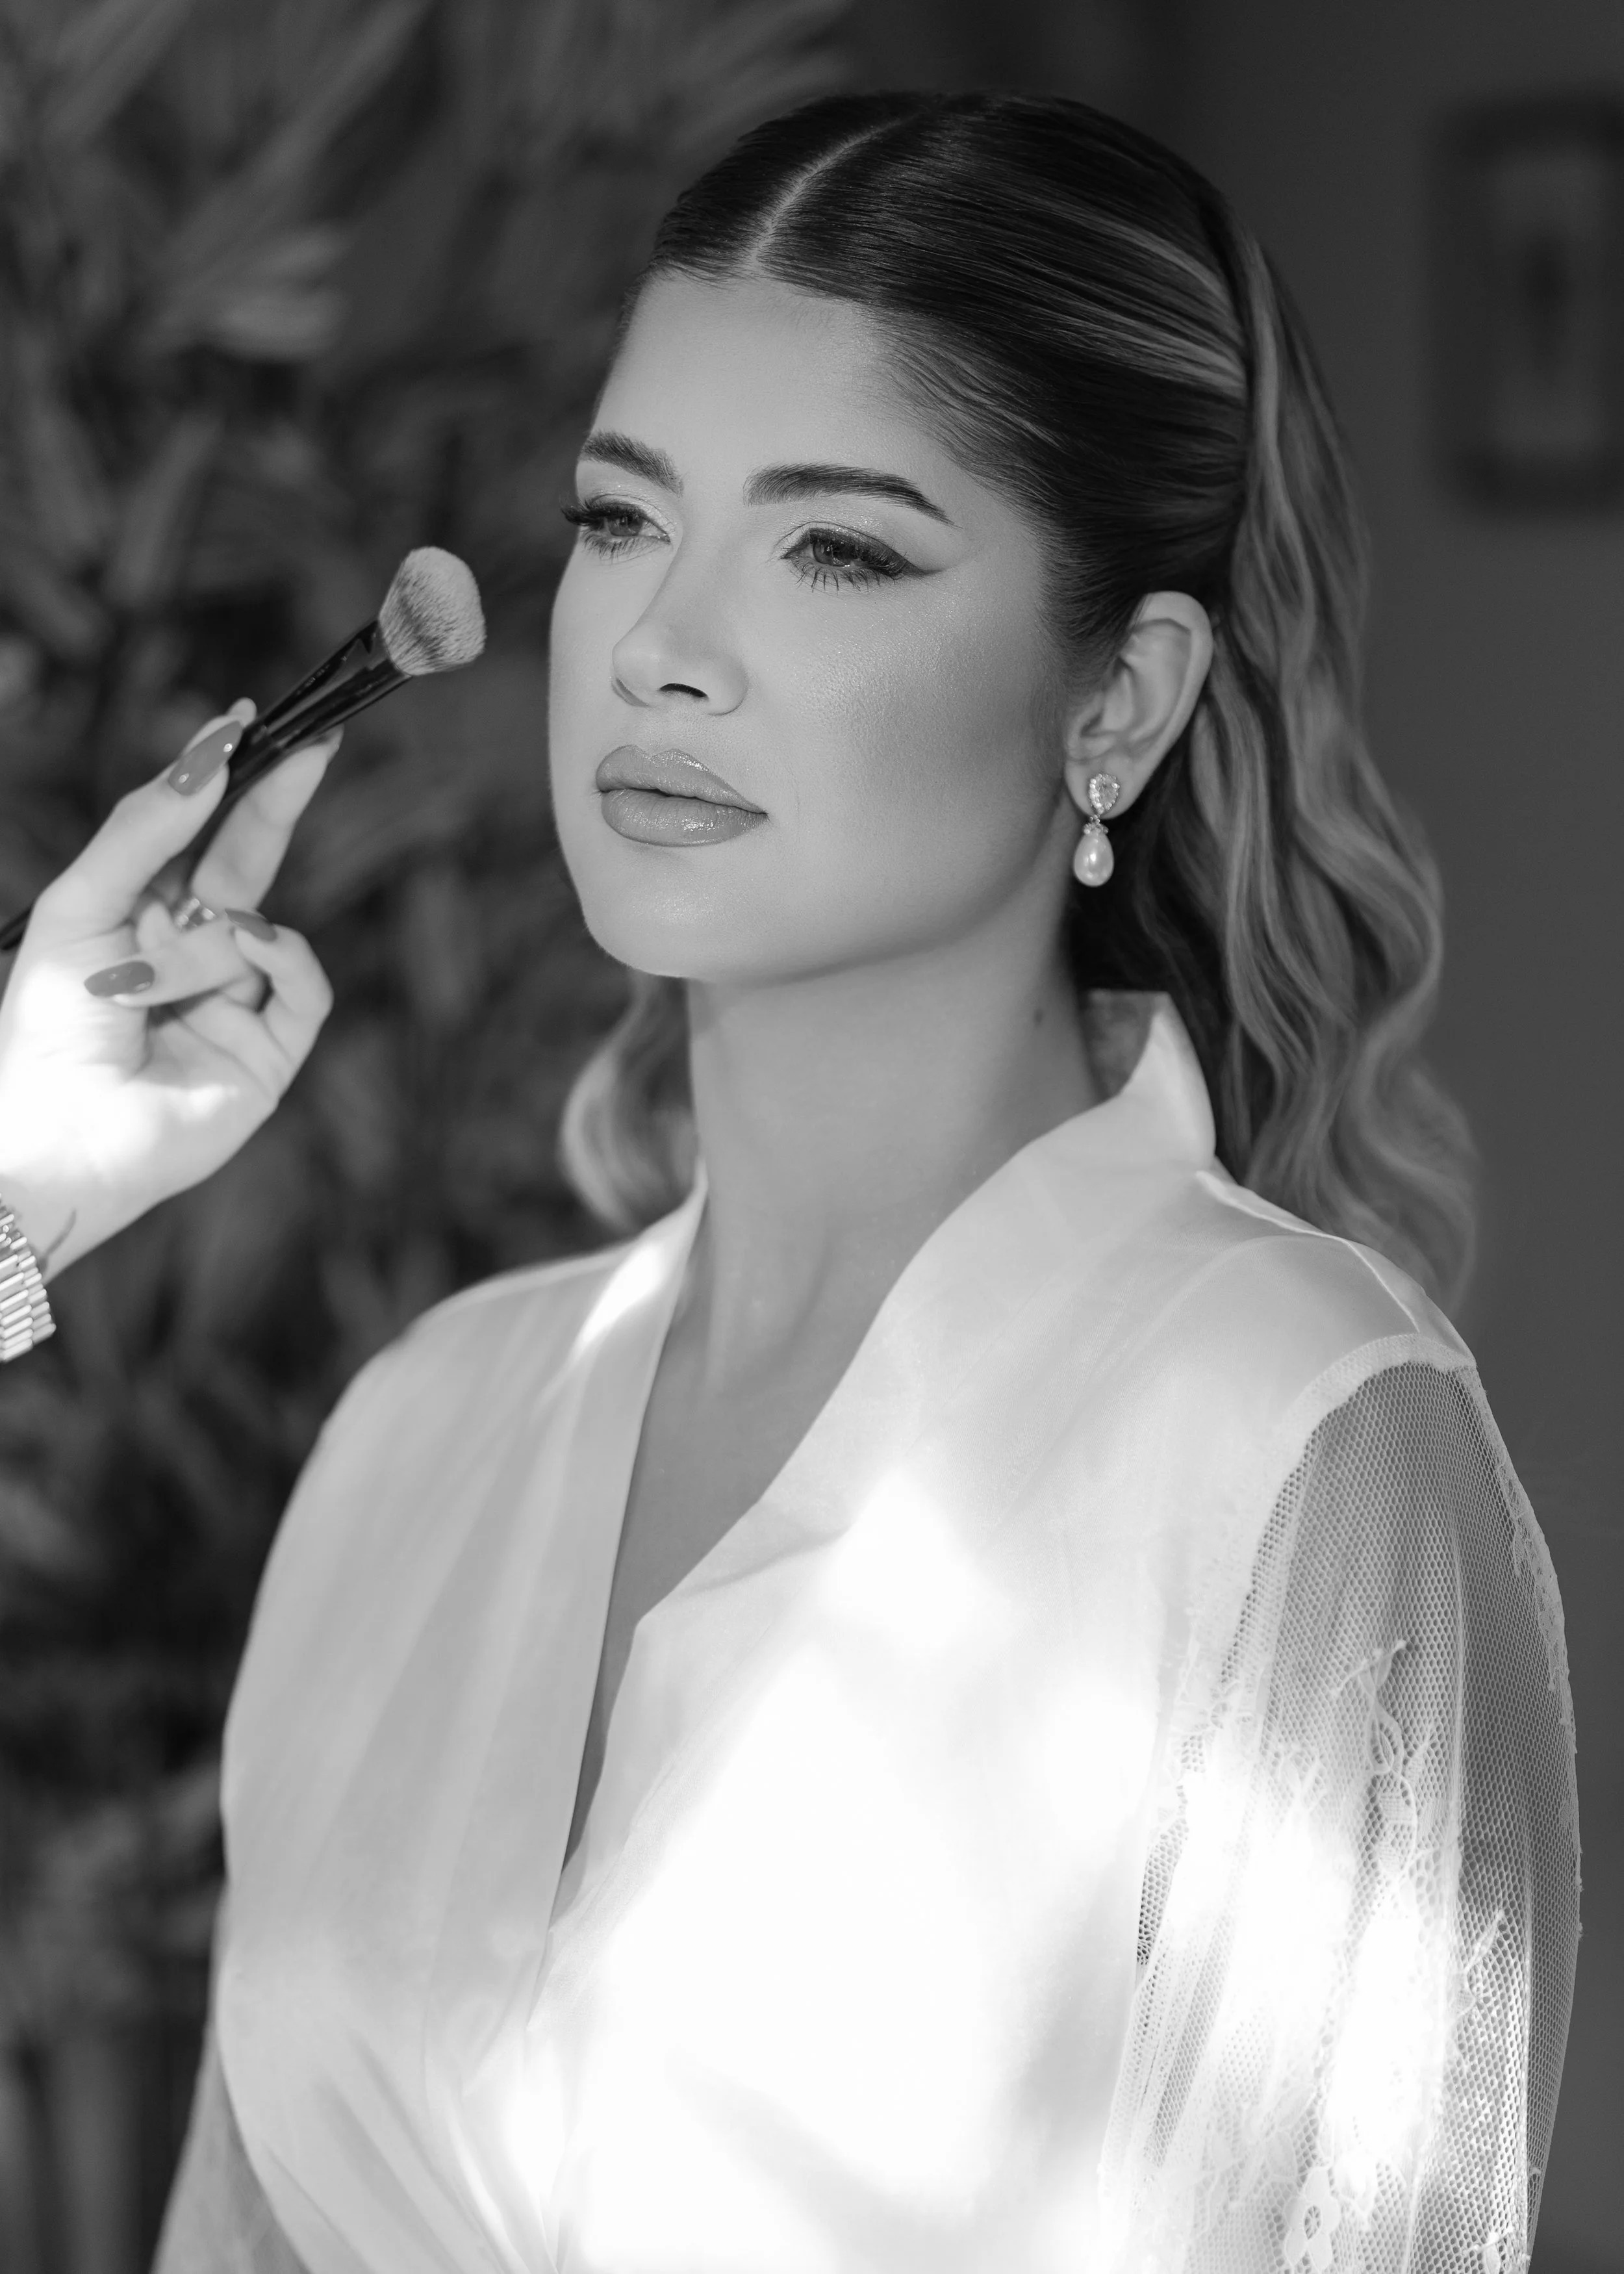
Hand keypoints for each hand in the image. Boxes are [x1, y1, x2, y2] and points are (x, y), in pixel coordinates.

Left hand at [0, 702, 338, 1277]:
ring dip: (197, 947)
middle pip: (250, 860)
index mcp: (144, 915)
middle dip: (277, 801)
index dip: (227, 781)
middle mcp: (197, 953)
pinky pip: (303, 984)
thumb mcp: (83, 903)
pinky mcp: (273, 1052)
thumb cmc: (51, 1025)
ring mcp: (240, 1002)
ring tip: (139, 989)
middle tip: (312, 743)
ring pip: (257, 929)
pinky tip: (248, 951)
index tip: (248, 723)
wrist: (59, 1133)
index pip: (199, 835)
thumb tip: (208, 762)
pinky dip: (280, 958)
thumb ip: (143, 829)